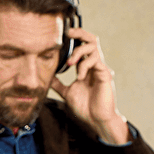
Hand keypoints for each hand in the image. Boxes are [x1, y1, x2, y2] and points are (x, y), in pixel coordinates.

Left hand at [50, 28, 128, 143]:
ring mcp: (101, 69)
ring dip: (79, 53)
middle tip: (68, 33)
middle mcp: (94, 65)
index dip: (74, 37)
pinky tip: (79, 77)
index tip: (61, 34)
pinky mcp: (106, 75)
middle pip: (91, 40)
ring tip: (69, 64)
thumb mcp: (66, 92)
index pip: (82, 45)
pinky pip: (96, 62)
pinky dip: (84, 66)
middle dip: (80, 33)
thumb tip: (46, 76)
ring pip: (94, 47)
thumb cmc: (84, 106)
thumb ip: (58, 83)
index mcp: (85, 67)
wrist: (96, 120)